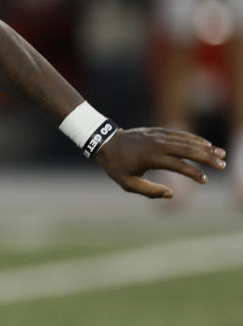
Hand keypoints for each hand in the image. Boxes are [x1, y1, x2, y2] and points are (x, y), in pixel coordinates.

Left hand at [94, 127, 226, 198]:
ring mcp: (157, 136)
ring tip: (220, 153)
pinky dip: (193, 137)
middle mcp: (156, 145)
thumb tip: (172, 194)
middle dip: (207, 157)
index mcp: (151, 158)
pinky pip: (178, 133)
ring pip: (185, 140)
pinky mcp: (156, 131)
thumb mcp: (128, 184)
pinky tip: (205, 143)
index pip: (179, 165)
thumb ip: (151, 191)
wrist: (103, 142)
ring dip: (204, 146)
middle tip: (222, 164)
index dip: (193, 173)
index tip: (205, 181)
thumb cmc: (116, 166)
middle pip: (187, 150)